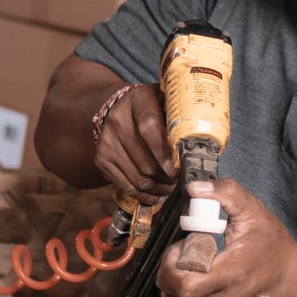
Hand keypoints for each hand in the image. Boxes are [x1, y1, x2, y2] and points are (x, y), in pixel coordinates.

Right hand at [94, 84, 175, 203]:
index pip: (149, 129)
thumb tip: (196, 148)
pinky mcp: (101, 159)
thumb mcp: (165, 100)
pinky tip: (156, 194)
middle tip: (180, 183)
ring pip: (137, 178)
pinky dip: (143, 195)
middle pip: (145, 162)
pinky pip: (125, 186)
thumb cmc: (151, 106)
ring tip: (170, 189)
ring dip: (157, 189)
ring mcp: (107, 141)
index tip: (176, 171)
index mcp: (138, 102)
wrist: (118, 107)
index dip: (164, 154)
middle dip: (166, 178)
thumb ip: (178, 117)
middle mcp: (117, 121)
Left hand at [156, 180, 296, 296]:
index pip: (183, 283)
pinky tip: (185, 296)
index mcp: (232, 275)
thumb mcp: (253, 212)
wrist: (292, 280)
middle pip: (173, 293)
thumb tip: (194, 189)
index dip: (171, 264)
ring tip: (190, 274)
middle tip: (184, 259)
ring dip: (171, 290)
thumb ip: (226, 194)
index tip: (181, 250)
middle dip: (169, 272)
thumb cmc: (272, 248)